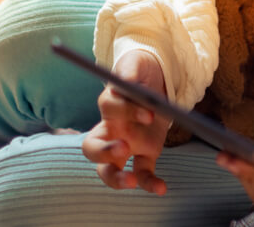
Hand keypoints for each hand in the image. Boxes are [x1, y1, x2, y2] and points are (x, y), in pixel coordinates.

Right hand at [80, 50, 172, 194]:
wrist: (154, 78)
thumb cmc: (139, 71)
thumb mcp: (135, 65)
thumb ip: (129, 71)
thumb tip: (127, 82)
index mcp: (109, 104)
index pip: (108, 108)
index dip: (125, 110)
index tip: (149, 112)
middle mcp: (112, 128)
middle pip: (92, 148)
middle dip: (104, 152)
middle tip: (123, 148)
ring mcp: (126, 144)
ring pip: (108, 169)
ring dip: (116, 178)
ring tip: (131, 181)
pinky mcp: (146, 152)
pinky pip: (142, 172)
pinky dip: (149, 183)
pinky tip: (161, 188)